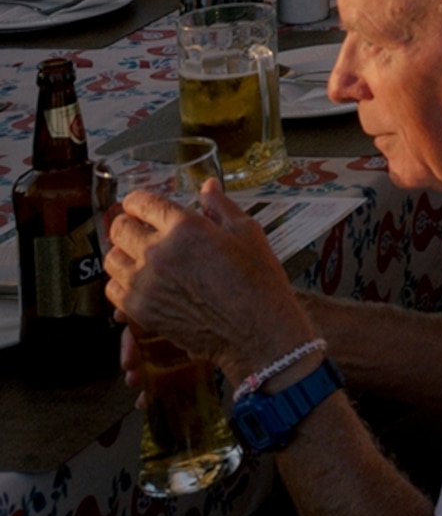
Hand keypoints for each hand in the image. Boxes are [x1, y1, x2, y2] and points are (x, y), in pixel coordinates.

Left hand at [105, 180, 309, 381]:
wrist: (253, 328)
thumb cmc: (256, 279)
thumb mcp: (246, 232)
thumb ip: (221, 208)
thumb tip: (208, 187)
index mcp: (184, 228)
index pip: (143, 203)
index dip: (137, 200)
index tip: (140, 203)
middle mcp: (157, 252)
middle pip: (120, 229)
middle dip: (127, 223)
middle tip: (138, 226)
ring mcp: (144, 283)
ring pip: (111, 259)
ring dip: (122, 252)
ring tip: (137, 254)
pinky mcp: (139, 310)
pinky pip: (112, 290)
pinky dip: (120, 282)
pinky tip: (138, 280)